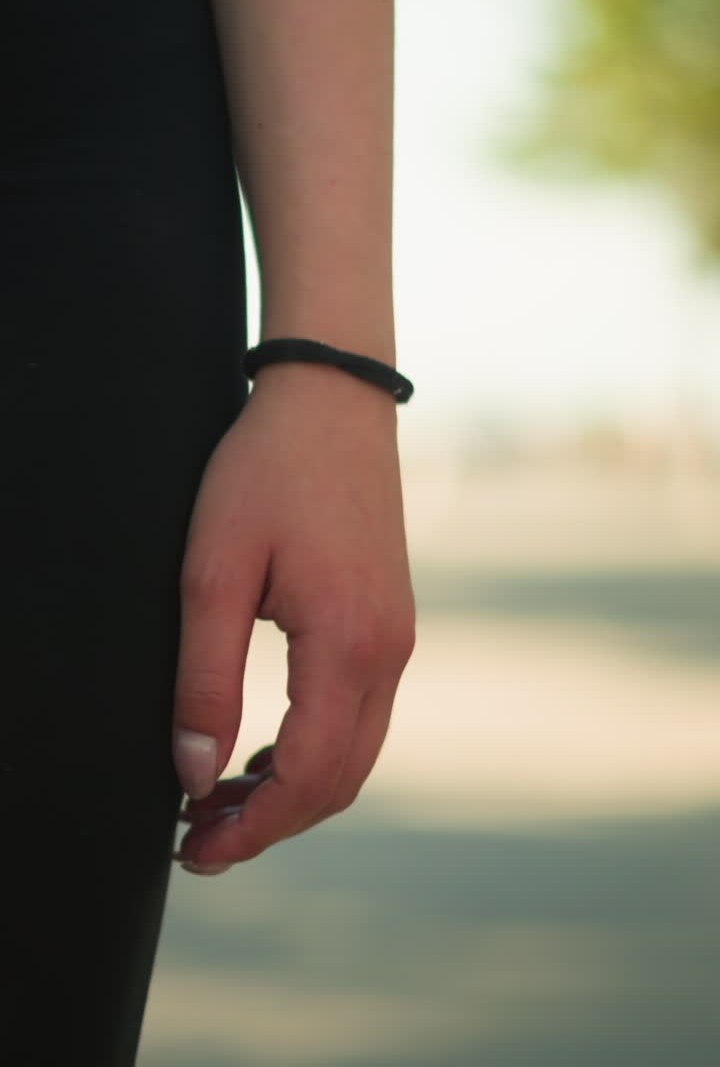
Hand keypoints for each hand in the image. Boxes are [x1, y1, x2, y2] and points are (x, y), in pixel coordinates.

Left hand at [170, 362, 414, 873]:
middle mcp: (388, 651)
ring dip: (294, 791)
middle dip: (271, 823)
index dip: (250, 827)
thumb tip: (194, 774)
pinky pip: (363, 715)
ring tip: (222, 797)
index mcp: (347, 642)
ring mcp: (399, 638)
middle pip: (340, 780)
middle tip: (199, 836)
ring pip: (355, 753)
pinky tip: (266, 748)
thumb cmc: (267, 472)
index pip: (307, 775)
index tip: (194, 846)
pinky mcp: (393, 623)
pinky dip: (316, 751)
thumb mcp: (213, 571)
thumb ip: (204, 679)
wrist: (333, 403)